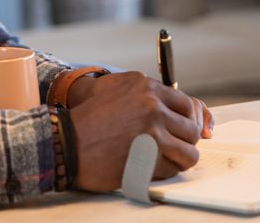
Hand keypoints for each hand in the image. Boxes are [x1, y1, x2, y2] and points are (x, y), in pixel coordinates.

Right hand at [66, 72, 209, 191]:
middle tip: (173, 147)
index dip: (187, 121)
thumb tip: (169, 101)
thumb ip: (143, 90)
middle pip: (191, 129)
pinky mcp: (149, 158)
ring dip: (179, 158)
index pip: (187, 105)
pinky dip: (163, 171)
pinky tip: (149, 167)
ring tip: (166, 159)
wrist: (67, 142)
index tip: (183, 131)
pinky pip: (172, 169)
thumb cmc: (88, 117)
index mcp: (147, 88)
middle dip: (184, 141)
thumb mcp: (114, 87)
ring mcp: (152, 133)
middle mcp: (153, 107)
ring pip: (188, 152)